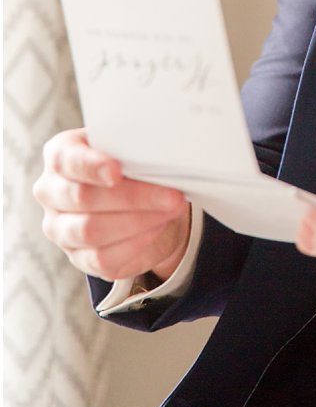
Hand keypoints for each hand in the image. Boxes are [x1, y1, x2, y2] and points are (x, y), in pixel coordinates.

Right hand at [33, 128, 190, 281]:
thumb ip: (136, 149)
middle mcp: (51, 192)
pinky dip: (136, 243)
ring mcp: (60, 228)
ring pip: (91, 230)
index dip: (91, 166)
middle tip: (173, 195)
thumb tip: (159, 154)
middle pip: (83, 196)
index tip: (116, 172)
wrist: (147, 203)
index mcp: (61, 155)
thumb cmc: (136, 167)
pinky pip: (102, 257)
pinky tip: (158, 228)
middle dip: (133, 197)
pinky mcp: (78, 256)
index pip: (66, 160)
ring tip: (171, 210)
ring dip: (139, 221)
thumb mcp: (135, 150)